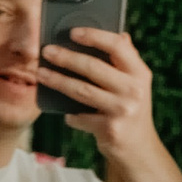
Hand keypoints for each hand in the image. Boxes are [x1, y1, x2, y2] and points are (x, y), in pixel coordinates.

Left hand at [38, 26, 161, 162]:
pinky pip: (80, 117)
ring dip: (57, 81)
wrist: (139, 149)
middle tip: (46, 51)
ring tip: (40, 73)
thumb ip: (126, 61)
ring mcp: (122, 110)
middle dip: (66, 57)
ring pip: (81, 91)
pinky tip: (65, 113)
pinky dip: (71, 116)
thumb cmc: (130, 109)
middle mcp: (134, 90)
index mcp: (140, 73)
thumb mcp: (135, 84)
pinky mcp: (109, 129)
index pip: (117, 46)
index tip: (73, 32)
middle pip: (93, 67)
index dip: (94, 35)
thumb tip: (120, 34)